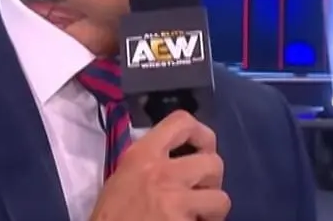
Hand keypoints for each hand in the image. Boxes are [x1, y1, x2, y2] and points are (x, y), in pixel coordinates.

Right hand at [89, 110, 229, 220]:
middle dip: (212, 181)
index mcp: (143, 154)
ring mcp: (176, 202)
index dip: (202, 133)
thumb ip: (151, 161)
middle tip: (199, 194)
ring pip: (221, 199)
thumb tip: (182, 157)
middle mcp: (163, 173)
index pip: (182, 121)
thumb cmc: (111, 214)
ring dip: (212, 210)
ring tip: (197, 216)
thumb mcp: (124, 175)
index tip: (203, 149)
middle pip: (213, 163)